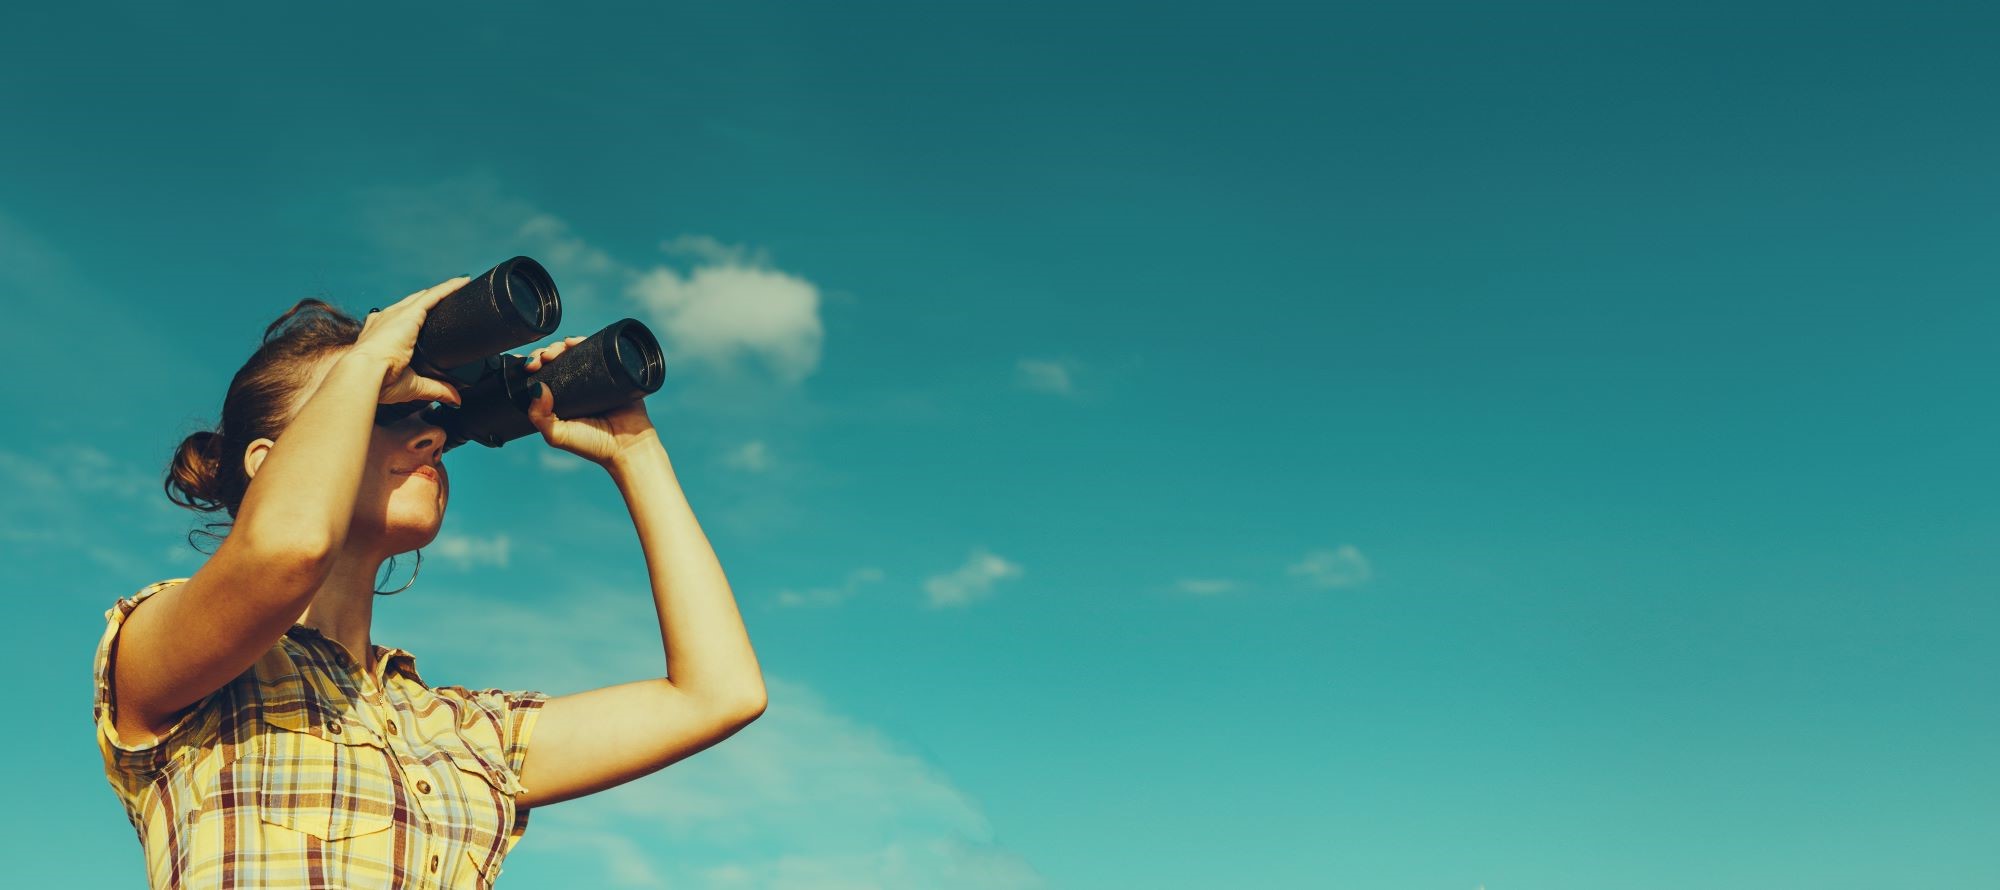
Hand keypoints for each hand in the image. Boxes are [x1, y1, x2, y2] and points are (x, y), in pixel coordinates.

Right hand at [353, 276, 469, 405]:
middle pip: (413, 305)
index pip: (400, 322)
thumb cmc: (378, 381)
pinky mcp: (409, 313)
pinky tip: (462, 283)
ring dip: (443, 291)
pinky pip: (434, 296)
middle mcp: (386, 320)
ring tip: (460, 285)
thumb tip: (454, 400)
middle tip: (448, 298)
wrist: (364, 373)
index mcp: (380, 336)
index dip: (414, 318)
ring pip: (425, 297)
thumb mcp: (411, 386)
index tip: (424, 319)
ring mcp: (397, 314)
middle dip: (429, 300)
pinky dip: (449, 288)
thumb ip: (434, 389)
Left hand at [517, 336, 659, 466]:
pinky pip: (597, 351)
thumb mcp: (557, 435)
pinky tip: (574, 342)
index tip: (531, 366)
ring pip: (574, 354)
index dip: (534, 366)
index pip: (541, 376)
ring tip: (559, 348)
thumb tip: (537, 387)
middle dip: (545, 354)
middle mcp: (575, 388)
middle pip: (556, 361)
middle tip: (543, 358)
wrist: (628, 445)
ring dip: (562, 346)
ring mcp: (594, 379)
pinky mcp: (612, 372)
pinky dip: (584, 341)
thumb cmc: (594, 445)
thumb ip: (540, 417)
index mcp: (560, 400)